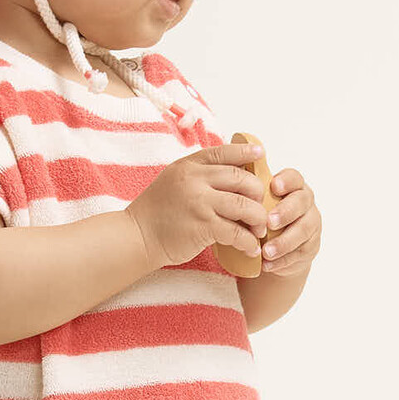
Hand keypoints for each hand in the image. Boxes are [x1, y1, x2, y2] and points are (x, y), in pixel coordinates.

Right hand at [126, 142, 268, 269]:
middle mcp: (195, 180)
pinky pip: (236, 232)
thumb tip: (232, 173)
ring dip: (258, 219)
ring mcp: (199, 203)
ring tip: (259, 230)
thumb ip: (199, 175)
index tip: (261, 153)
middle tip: (260, 207)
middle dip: (258, 193)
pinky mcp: (202, 227)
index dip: (245, 151)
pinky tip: (251, 248)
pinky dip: (248, 241)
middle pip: (241, 178)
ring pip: (244, 206)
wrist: (137, 236)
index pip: (224, 152)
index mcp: (189, 166)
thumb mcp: (174, 180)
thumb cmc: (158, 212)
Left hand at [258, 166, 320, 275]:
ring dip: (284, 242)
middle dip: (285, 212)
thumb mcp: (254, 202)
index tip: (273, 186)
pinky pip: (300, 254)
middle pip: (302, 202)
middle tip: (268, 222)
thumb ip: (247, 188)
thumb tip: (228, 168)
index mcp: (292, 186)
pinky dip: (282, 260)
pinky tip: (267, 264)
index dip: (286, 181)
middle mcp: (305, 203)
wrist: (270, 248)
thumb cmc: (259, 217)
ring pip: (303, 231)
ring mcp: (311, 225)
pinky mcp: (310, 247)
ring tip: (266, 251)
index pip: (294, 178)